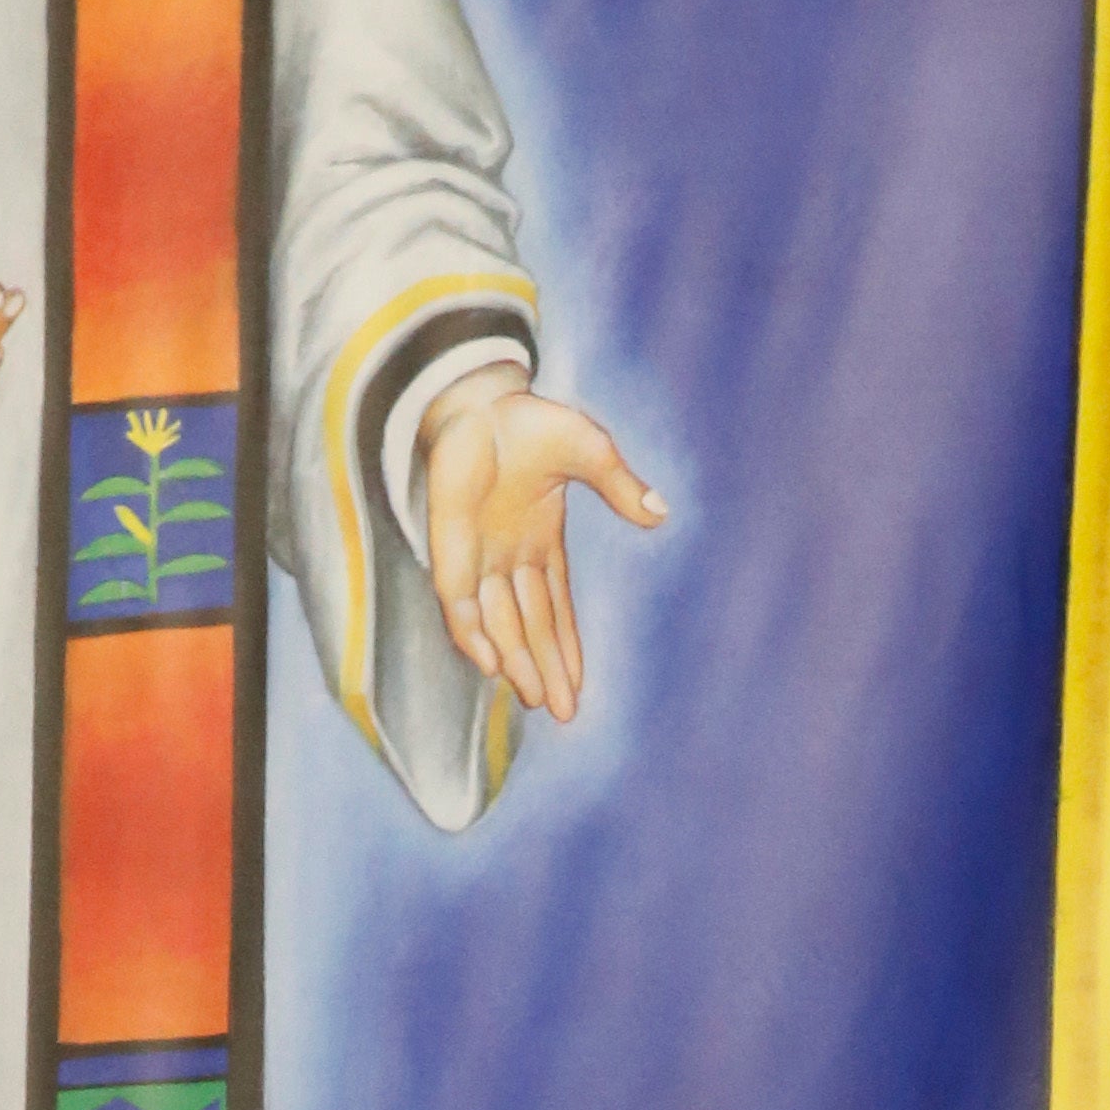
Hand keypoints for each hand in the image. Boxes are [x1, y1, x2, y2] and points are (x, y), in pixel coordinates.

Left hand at [419, 364, 663, 722]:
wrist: (480, 395)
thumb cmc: (530, 419)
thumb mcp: (589, 452)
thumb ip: (619, 486)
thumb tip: (660, 514)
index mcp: (540, 541)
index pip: (555, 608)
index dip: (565, 647)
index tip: (578, 686)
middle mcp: (508, 557)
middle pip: (530, 626)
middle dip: (546, 669)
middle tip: (562, 714)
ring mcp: (478, 553)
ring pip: (499, 622)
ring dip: (516, 661)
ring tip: (536, 700)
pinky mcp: (449, 544)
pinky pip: (458, 599)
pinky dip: (473, 631)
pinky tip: (489, 663)